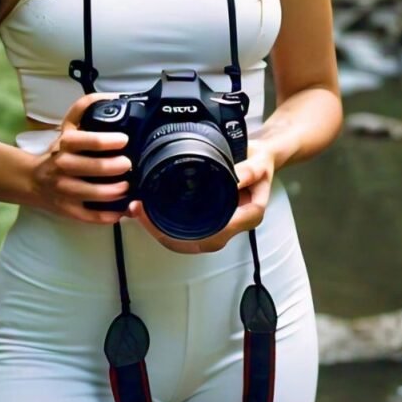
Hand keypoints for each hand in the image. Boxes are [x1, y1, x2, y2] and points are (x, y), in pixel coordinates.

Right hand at [30, 92, 132, 224]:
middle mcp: (63, 167)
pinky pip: (92, 217)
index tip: (124, 140)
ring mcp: (65, 191)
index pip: (87, 140)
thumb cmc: (58, 150)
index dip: (108, 141)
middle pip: (95, 168)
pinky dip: (111, 215)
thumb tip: (113, 96)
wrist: (32, 180)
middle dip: (118, 166)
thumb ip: (85, 108)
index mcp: (65, 144)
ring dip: (117, 190)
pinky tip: (123, 209)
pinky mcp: (69, 211)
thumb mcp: (67, 126)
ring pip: (95, 194)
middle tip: (129, 164)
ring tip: (129, 185)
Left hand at [125, 139, 276, 253]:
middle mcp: (233, 226)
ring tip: (139, 213)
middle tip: (140, 214)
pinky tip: (150, 214)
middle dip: (164, 233)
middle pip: (195, 243)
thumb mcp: (259, 163)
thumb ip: (248, 172)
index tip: (161, 219)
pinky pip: (188, 231)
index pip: (214, 234)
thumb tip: (233, 178)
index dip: (184, 232)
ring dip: (162, 232)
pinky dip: (167, 226)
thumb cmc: (261, 162)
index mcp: (247, 217)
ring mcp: (221, 225)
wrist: (263, 158)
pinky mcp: (211, 219)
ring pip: (188, 241)